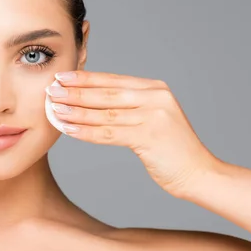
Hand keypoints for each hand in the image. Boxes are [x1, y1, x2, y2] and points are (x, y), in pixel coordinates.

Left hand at [46, 71, 216, 196]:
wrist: (199, 173)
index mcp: (154, 89)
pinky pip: (109, 133)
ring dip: (76, 112)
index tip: (61, 77)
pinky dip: (86, 131)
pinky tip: (69, 129)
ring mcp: (154, 116)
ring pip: (104, 113)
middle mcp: (156, 98)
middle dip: (75, 92)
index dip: (84, 78)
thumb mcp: (152, 118)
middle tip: (50, 91)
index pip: (112, 80)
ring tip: (54, 110)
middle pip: (106, 94)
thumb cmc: (169, 148)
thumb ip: (129, 106)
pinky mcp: (150, 136)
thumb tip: (89, 100)